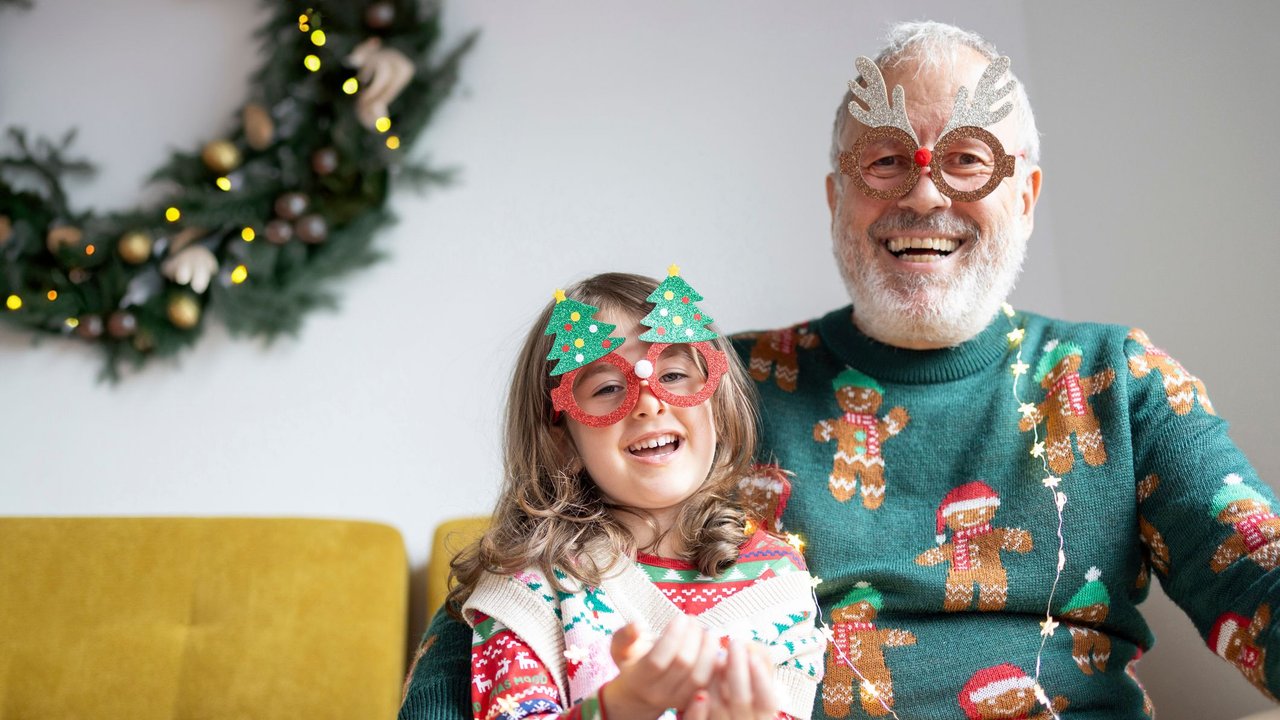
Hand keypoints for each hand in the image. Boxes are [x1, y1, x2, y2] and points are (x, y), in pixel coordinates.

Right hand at [602, 614, 721, 718]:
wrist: (642, 689)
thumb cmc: (633, 660)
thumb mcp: (620, 646)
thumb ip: (625, 634)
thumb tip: (638, 626)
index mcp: (639, 679)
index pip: (658, 660)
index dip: (672, 636)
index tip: (680, 617)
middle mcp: (658, 694)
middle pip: (683, 664)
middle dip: (692, 637)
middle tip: (693, 620)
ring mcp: (678, 700)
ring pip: (700, 676)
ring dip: (708, 648)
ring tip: (707, 630)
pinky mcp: (695, 699)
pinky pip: (711, 682)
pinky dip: (716, 662)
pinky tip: (714, 645)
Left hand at [685, 639, 780, 719]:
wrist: (720, 706)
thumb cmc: (740, 683)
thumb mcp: (756, 673)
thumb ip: (759, 656)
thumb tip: (748, 647)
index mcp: (761, 713)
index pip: (767, 701)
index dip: (761, 679)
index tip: (753, 656)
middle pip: (741, 700)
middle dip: (737, 668)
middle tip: (735, 644)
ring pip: (717, 706)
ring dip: (716, 679)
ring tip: (716, 658)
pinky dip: (698, 709)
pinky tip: (700, 693)